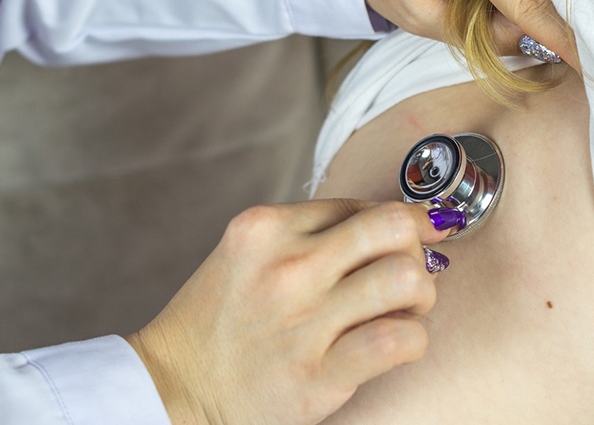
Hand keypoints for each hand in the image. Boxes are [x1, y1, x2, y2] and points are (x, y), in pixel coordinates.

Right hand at [125, 200, 451, 424]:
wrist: (172, 389)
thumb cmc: (219, 322)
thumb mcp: (248, 255)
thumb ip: (309, 233)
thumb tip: (397, 223)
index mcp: (266, 228)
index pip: (363, 205)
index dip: (398, 222)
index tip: (413, 237)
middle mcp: (286, 267)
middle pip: (393, 228)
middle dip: (417, 248)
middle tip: (411, 273)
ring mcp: (302, 322)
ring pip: (405, 278)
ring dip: (421, 295)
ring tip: (403, 311)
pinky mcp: (316, 376)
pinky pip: (397, 340)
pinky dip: (412, 340)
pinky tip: (395, 345)